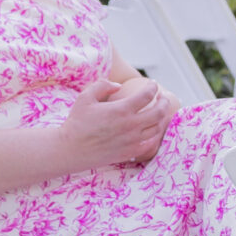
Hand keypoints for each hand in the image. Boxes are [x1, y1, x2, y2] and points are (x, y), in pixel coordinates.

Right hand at [59, 76, 176, 170]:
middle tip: (163, 97)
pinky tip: (154, 130)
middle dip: (164, 101)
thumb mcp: (85, 97)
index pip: (147, 95)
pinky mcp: (131, 152)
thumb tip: (119, 85)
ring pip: (157, 128)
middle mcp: (130, 125)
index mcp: (121, 110)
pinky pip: (151, 143)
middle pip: (159, 111)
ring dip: (162, 117)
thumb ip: (103, 85)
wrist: (71, 150)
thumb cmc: (77, 122)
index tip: (153, 84)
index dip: (153, 86)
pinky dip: (156, 135)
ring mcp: (132, 141)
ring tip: (161, 111)